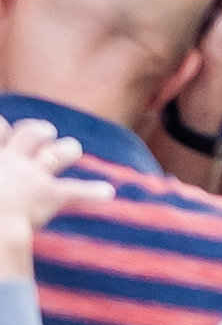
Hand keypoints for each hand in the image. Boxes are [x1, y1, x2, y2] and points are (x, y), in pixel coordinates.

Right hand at [0, 119, 78, 279]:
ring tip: (72, 149)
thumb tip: (1, 194)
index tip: (3, 130)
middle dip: (39, 131)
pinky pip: (78, 191)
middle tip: (43, 132)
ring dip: (68, 149)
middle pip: (31, 132)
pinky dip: (94, 192)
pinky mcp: (49, 195)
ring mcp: (32, 175)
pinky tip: (107, 193)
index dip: (1, 129)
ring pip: (61, 151)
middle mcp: (9, 159)